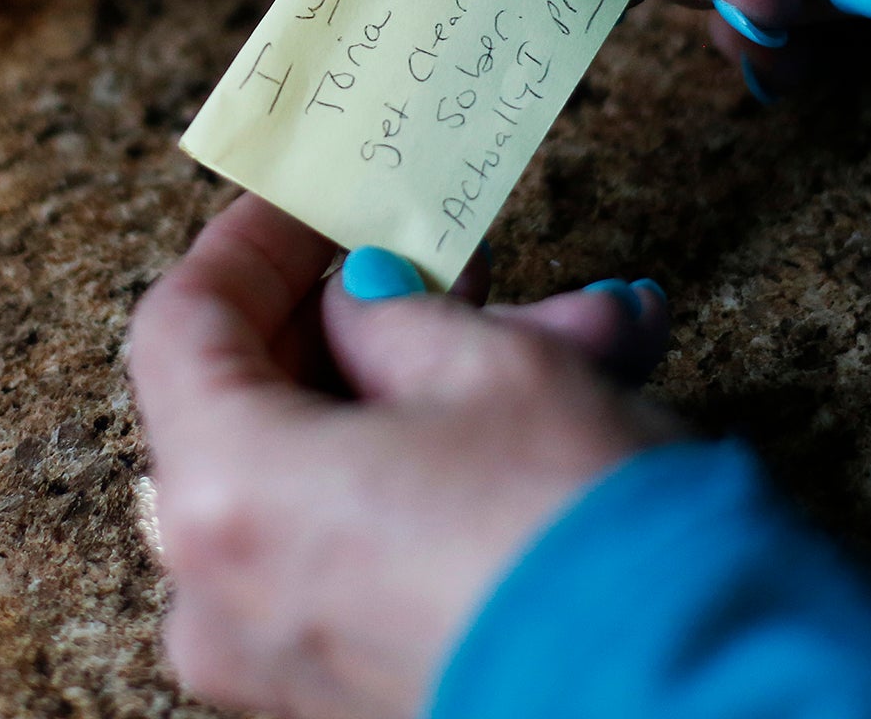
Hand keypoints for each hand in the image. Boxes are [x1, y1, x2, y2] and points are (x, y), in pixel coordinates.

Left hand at [128, 194, 679, 718]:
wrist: (687, 694)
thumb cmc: (575, 536)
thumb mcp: (491, 367)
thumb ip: (394, 314)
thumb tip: (360, 301)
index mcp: (226, 493)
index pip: (183, 325)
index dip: (250, 243)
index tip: (313, 202)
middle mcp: (224, 591)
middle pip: (261, 401)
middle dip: (374, 316)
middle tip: (451, 261)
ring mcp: (281, 654)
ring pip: (333, 470)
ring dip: (439, 387)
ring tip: (573, 328)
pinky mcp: (350, 689)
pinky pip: (366, 544)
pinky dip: (436, 472)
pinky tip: (553, 410)